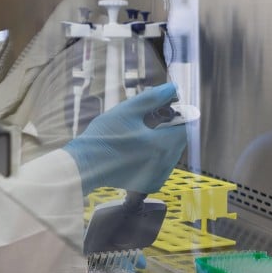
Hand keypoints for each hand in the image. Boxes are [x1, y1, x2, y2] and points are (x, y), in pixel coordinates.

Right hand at [65, 83, 189, 194]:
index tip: (168, 108)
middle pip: (180, 140)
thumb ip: (153, 97)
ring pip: (172, 153)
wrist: (85, 165)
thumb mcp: (127, 111)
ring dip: (164, 141)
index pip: (187, 127)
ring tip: (142, 134)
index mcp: (161, 145)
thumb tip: (173, 88)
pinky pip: (163, 166)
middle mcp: (164, 164)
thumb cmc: (103, 137)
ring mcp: (158, 177)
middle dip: (170, 127)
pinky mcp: (150, 185)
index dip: (180, 115)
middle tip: (151, 118)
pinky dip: (156, 156)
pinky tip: (139, 150)